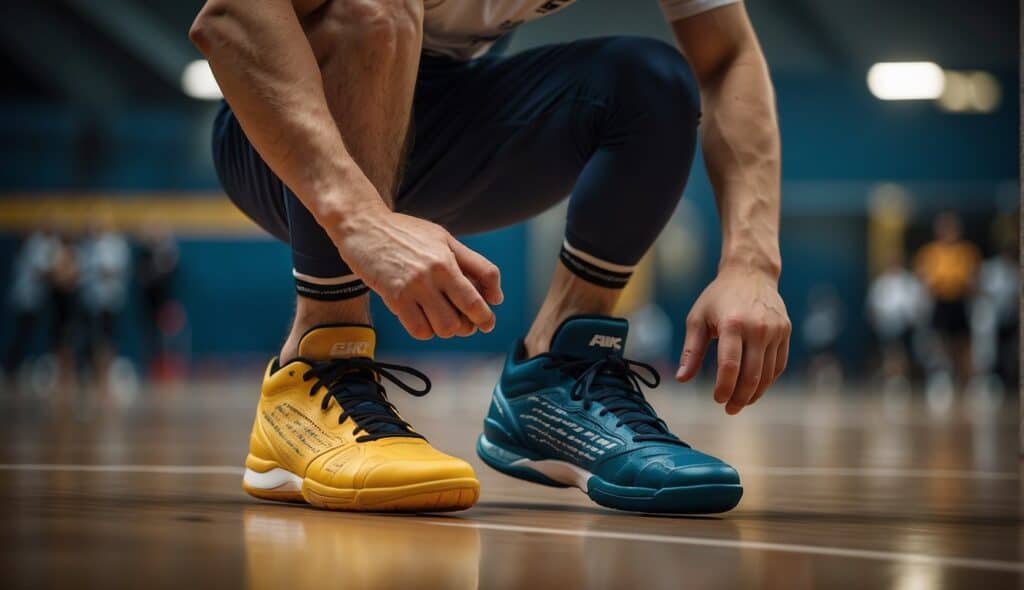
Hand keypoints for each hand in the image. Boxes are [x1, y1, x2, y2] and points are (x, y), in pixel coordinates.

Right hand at [333, 207, 502, 339]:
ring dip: (448, 329)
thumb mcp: (441, 237)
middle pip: (472, 308)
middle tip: (469, 325)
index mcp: (449, 255)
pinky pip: (420, 330)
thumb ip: (469, 261)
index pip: (487, 277)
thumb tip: (494, 295)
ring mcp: (415, 286)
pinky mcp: (395, 298)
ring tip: (441, 320)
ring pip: (447, 326)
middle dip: (476, 323)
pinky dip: (426, 331)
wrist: (363, 226)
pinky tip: (422, 319)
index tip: (487, 313)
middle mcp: (436, 271)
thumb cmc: (404, 232)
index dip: (493, 298)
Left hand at [674, 264, 789, 413]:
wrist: (750, 274)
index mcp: (733, 324)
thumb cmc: (719, 298)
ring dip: (755, 393)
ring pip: (768, 374)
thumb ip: (692, 350)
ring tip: (741, 403)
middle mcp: (758, 328)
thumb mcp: (698, 319)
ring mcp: (775, 331)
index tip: (717, 399)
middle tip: (729, 409)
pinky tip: (755, 388)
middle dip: (739, 397)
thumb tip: (682, 379)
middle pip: (751, 375)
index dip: (724, 388)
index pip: (730, 366)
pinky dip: (768, 381)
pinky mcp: (785, 332)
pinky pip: (779, 365)